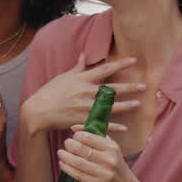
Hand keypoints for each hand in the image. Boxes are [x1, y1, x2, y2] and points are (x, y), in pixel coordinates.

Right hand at [20, 53, 143, 135]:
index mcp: (81, 79)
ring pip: (109, 107)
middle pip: (111, 89)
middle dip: (129, 87)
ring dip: (125, 106)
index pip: (105, 69)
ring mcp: (84, 108)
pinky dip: (113, 126)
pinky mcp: (81, 121)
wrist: (38, 111)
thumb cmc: (50, 92)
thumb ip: (77, 67)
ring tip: (138, 104)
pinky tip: (125, 127)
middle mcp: (85, 92)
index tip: (134, 61)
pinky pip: (100, 124)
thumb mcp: (64, 76)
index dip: (120, 64)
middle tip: (144, 86)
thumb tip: (85, 54)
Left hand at [57, 127, 139, 181]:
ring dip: (65, 156)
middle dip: (69, 145)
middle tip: (65, 144)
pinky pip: (78, 174)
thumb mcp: (111, 149)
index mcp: (112, 147)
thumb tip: (74, 127)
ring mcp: (103, 173)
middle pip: (81, 149)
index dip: (77, 136)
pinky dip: (67, 168)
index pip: (88, 137)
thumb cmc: (117, 166)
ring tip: (60, 153)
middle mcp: (109, 159)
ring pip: (77, 162)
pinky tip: (62, 164)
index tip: (74, 137)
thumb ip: (95, 136)